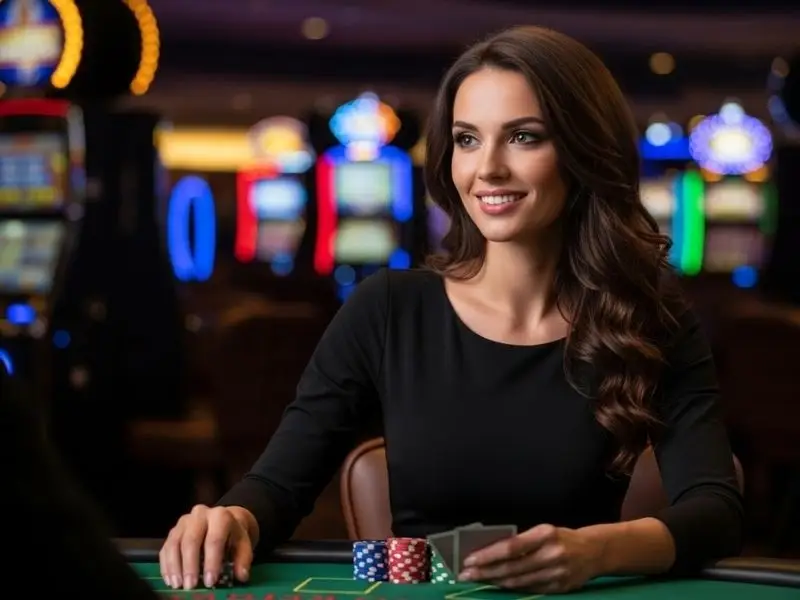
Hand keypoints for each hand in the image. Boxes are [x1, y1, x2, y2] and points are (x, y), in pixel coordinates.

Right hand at [159, 504, 257, 589]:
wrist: (223, 521)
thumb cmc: (233, 535)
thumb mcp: (243, 543)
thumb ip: (243, 559)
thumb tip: (241, 575)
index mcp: (220, 516)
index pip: (214, 539)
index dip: (211, 561)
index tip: (210, 581)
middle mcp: (200, 514)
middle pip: (191, 540)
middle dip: (190, 565)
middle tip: (190, 586)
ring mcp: (184, 521)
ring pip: (174, 543)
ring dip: (175, 566)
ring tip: (177, 585)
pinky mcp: (173, 530)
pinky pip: (166, 547)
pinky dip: (166, 565)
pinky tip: (170, 579)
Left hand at [458, 524, 602, 592]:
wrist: (595, 551)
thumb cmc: (562, 537)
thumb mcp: (543, 530)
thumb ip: (521, 541)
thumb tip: (491, 550)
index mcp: (545, 534)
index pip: (510, 547)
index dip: (488, 555)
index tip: (470, 560)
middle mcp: (551, 554)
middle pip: (511, 567)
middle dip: (485, 572)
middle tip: (465, 574)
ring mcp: (556, 574)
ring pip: (518, 582)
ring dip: (494, 582)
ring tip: (478, 580)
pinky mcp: (559, 588)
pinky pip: (529, 590)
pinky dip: (511, 588)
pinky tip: (498, 585)